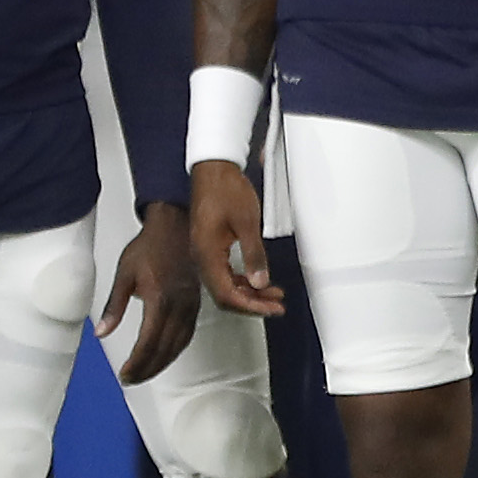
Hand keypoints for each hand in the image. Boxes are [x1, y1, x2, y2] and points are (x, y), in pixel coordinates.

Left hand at [96, 201, 198, 384]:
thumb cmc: (149, 246)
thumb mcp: (124, 274)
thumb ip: (114, 306)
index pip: (148, 342)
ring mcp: (190, 306)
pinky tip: (165, 355)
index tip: (125, 374)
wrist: (174, 226)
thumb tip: (101, 332)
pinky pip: (187, 335)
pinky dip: (175, 350)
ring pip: (178, 345)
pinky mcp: (196, 303)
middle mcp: (179, 306)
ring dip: (162, 363)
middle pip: (164, 349)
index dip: (136, 363)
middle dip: (147, 369)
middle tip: (131, 378)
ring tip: (145, 372)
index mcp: (160, 300)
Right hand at [190, 159, 284, 317]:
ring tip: (272, 294)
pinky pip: (224, 272)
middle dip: (252, 303)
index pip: (226, 294)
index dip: (251, 306)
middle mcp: (201, 257)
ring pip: (225, 285)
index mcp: (206, 254)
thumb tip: (260, 282)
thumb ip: (254, 255)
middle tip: (275, 306)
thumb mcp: (247, 223)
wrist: (213, 169)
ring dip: (249, 293)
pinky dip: (242, 280)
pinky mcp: (209, 246)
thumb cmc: (225, 189)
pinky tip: (257, 280)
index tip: (271, 308)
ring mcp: (204, 252)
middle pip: (224, 295)